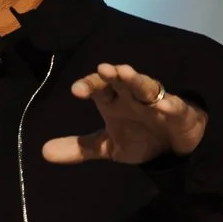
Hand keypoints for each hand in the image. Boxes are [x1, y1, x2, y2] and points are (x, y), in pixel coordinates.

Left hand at [42, 62, 206, 165]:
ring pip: (146, 87)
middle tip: (103, 69)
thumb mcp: (107, 147)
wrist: (173, 148)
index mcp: (114, 101)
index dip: (89, 86)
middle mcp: (133, 97)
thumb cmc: (139, 137)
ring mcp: (156, 103)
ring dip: (137, 80)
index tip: (76, 91)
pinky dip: (171, 105)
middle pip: (122, 81)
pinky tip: (165, 106)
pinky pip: (176, 107)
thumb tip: (43, 152)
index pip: (99, 88)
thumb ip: (79, 148)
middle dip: (113, 75)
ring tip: (125, 73)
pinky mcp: (179, 113)